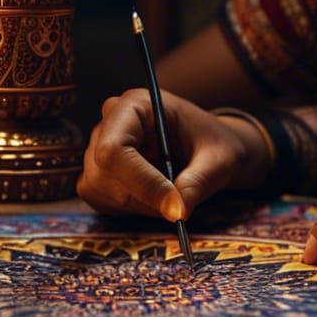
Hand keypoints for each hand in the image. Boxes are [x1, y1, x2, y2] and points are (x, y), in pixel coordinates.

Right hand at [78, 88, 268, 220]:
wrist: (211, 151)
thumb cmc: (215, 145)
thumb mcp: (219, 160)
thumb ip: (199, 182)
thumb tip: (177, 211)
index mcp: (136, 105)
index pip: (115, 147)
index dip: (140, 181)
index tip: (173, 204)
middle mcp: (110, 124)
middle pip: (104, 173)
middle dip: (143, 197)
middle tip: (178, 205)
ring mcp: (98, 150)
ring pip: (102, 191)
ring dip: (140, 204)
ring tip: (173, 194)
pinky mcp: (98, 176)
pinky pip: (104, 202)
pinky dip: (133, 209)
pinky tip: (158, 197)